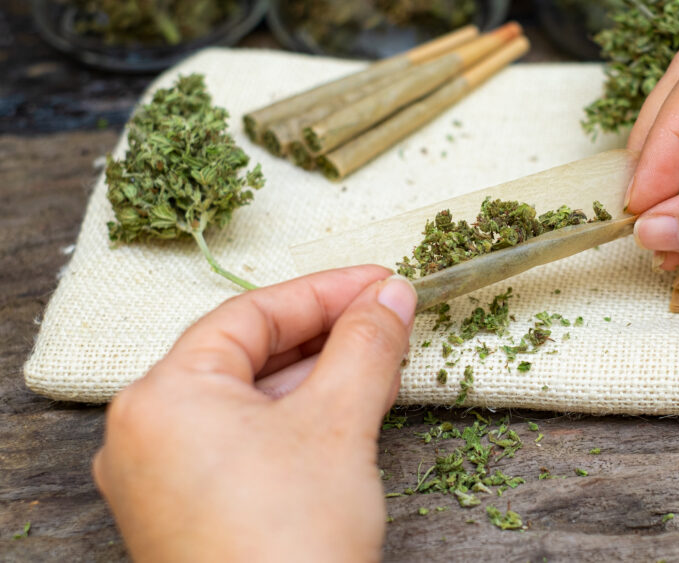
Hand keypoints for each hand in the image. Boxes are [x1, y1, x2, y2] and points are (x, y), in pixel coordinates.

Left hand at [93, 267, 416, 561]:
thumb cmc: (290, 544)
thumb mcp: (338, 424)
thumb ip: (366, 345)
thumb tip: (390, 296)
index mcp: (163, 397)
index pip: (251, 314)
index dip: (326, 292)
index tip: (381, 282)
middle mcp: (147, 432)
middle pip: (247, 354)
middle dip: (325, 333)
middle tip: (387, 317)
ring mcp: (162, 477)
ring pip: (248, 399)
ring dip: (316, 375)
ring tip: (378, 361)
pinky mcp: (186, 512)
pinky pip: (241, 441)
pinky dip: (294, 418)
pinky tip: (344, 410)